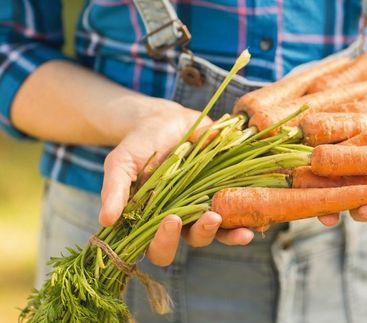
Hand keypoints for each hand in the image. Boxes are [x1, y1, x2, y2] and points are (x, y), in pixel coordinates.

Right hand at [97, 100, 253, 266]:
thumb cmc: (138, 144)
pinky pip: (239, 211)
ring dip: (232, 233)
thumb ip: (115, 189)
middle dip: (203, 234)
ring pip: (219, 231)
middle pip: (193, 241)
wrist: (164, 119)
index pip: (157, 247)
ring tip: (244, 229)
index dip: (164, 242)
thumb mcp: (121, 162)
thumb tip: (106, 220)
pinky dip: (250, 216)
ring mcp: (205, 206)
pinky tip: (260, 218)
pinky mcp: (225, 191)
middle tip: (210, 217)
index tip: (171, 220)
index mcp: (152, 221)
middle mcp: (182, 220)